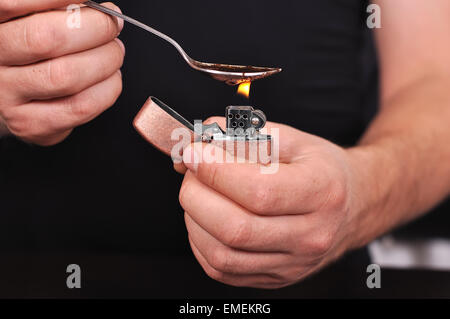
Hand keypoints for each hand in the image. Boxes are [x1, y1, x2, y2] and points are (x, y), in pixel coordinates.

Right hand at [0, 1, 124, 144]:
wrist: (20, 99)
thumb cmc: (35, 54)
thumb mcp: (35, 22)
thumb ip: (58, 11)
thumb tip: (100, 10)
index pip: (12, 4)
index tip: (89, 0)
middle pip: (46, 39)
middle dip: (94, 28)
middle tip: (112, 26)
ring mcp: (9, 96)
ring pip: (67, 76)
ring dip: (106, 60)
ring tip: (114, 52)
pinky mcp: (32, 124)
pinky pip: (81, 106)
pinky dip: (108, 88)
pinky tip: (110, 78)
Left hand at [179, 118, 365, 288]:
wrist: (353, 206)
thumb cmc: (323, 171)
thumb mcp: (295, 140)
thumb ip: (248, 134)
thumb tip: (203, 137)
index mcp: (322, 194)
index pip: (258, 192)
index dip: (215, 171)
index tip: (194, 153)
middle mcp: (310, 236)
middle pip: (236, 229)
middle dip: (196, 195)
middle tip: (192, 171)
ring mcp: (292, 264)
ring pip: (222, 255)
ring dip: (194, 219)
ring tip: (198, 193)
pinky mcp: (274, 277)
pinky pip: (222, 269)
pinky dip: (201, 242)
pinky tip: (206, 218)